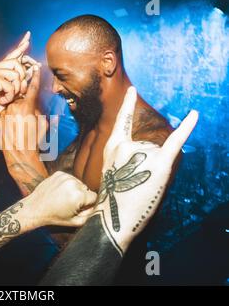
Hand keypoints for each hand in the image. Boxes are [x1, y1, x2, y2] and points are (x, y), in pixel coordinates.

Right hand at [0, 32, 31, 115]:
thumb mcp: (10, 91)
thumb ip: (18, 81)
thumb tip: (32, 71)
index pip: (12, 54)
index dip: (21, 46)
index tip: (28, 35)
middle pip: (17, 63)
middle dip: (22, 77)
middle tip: (19, 90)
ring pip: (16, 75)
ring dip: (16, 89)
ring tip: (9, 97)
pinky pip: (11, 85)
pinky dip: (10, 95)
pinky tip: (3, 100)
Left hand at [0, 65, 46, 149]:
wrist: (19, 155)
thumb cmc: (33, 142)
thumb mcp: (43, 126)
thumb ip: (42, 113)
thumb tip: (43, 109)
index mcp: (27, 107)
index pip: (32, 87)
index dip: (35, 77)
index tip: (35, 68)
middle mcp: (14, 107)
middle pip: (21, 98)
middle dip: (25, 103)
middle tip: (28, 116)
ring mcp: (5, 113)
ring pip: (12, 106)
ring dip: (16, 112)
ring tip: (20, 125)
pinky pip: (5, 114)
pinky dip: (9, 118)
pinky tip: (13, 128)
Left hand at [26, 171, 96, 227]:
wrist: (35, 208)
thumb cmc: (54, 216)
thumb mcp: (74, 222)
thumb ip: (90, 216)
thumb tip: (97, 208)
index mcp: (78, 195)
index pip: (94, 197)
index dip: (88, 204)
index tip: (81, 208)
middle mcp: (73, 183)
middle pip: (86, 189)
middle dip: (82, 196)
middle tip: (71, 204)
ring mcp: (65, 177)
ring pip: (78, 183)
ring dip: (75, 189)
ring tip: (64, 198)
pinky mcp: (59, 173)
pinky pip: (70, 178)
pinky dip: (67, 184)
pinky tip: (60, 191)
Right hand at [93, 86, 198, 251]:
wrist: (113, 218)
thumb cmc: (114, 201)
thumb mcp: (112, 174)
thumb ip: (130, 158)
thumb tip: (156, 152)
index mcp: (112, 148)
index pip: (122, 122)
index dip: (128, 105)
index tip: (133, 90)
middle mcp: (127, 146)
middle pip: (149, 149)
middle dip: (148, 167)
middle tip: (135, 187)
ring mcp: (143, 154)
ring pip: (160, 156)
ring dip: (156, 173)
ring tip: (143, 189)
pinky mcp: (160, 164)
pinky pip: (175, 141)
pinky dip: (187, 127)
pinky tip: (194, 114)